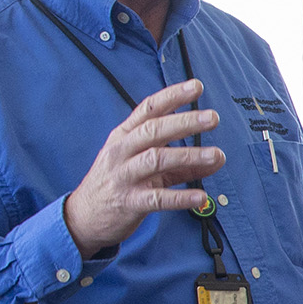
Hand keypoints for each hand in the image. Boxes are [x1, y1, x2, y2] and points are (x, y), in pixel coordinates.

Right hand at [64, 79, 225, 255]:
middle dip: (184, 122)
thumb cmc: (117, 184)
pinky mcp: (129, 202)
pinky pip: (157, 198)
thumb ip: (181, 163)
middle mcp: (122, 151)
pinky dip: (180, 197)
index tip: (196, 86)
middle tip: (213, 117)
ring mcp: (124, 177)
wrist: (84, 217)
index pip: (148, 109)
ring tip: (217, 155)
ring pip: (157, 160)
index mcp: (125, 136)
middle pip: (154, 130)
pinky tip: (201, 196)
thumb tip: (218, 158)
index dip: (172, 96)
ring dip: (189, 156)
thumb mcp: (145, 167)